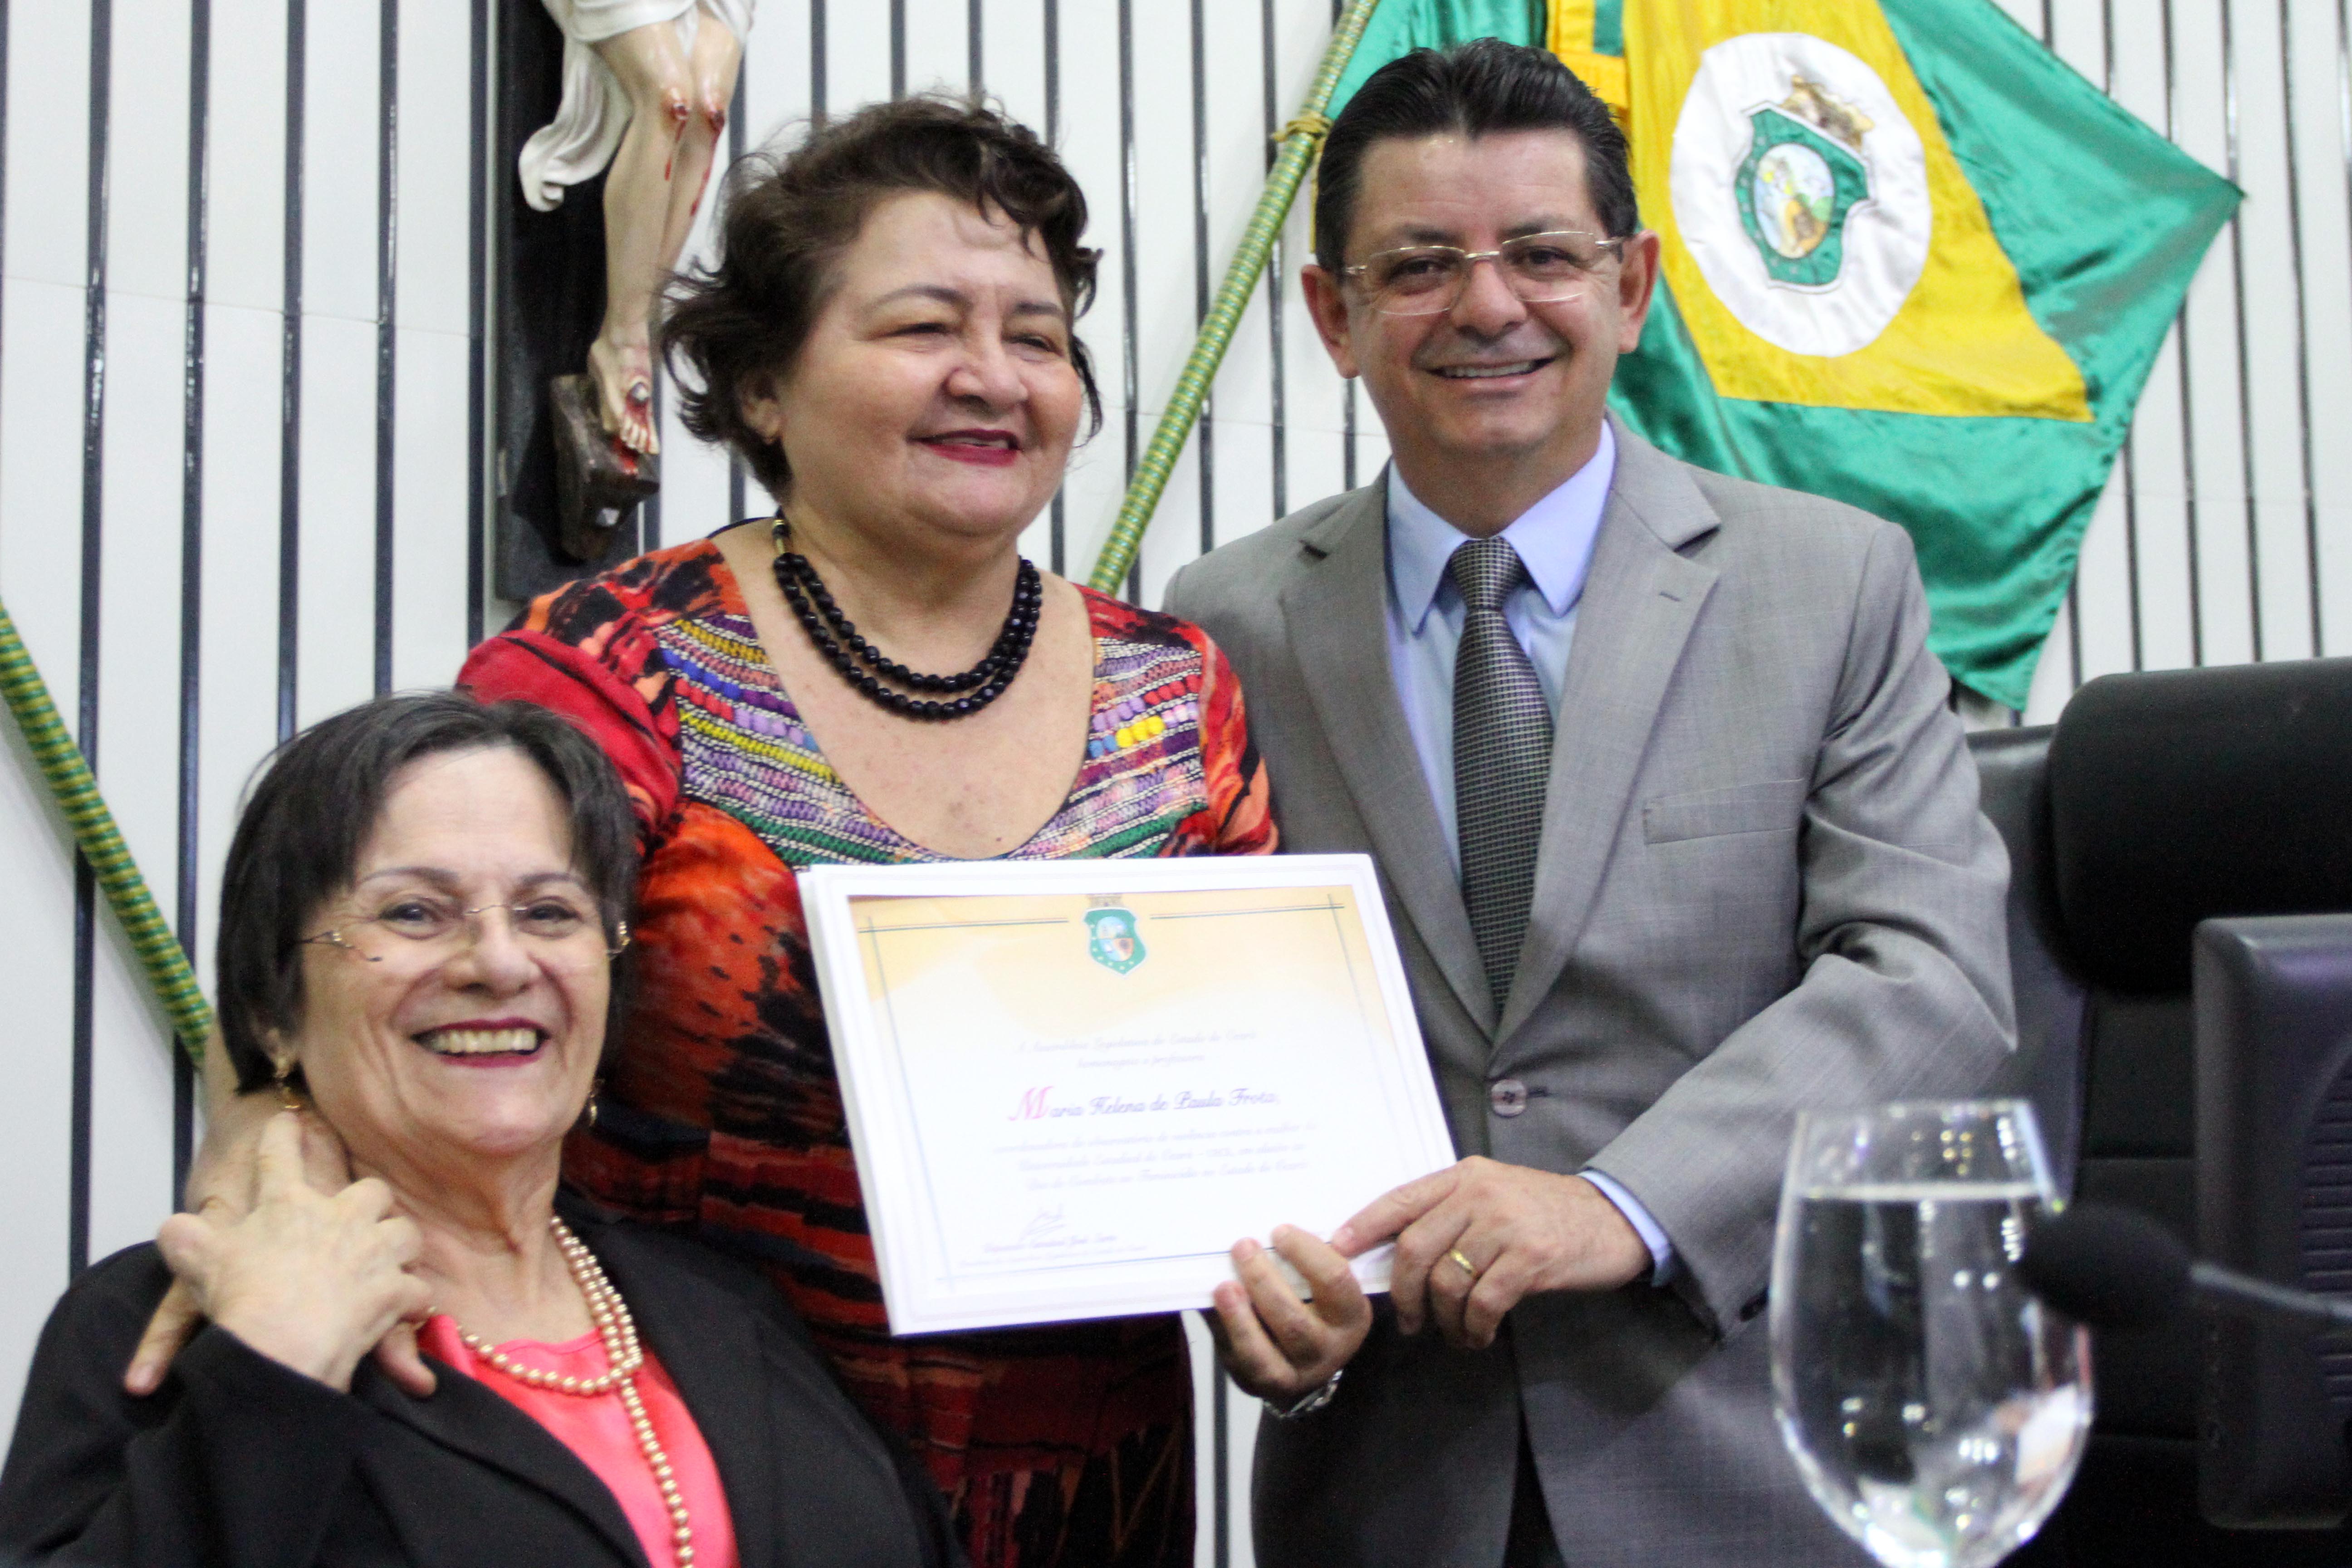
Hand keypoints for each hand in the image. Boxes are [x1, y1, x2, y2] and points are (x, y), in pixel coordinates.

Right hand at [150, 1113, 430, 1391]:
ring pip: (405, 1232)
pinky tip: (404, 1310)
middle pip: (372, 1190)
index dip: (281, 1134)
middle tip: (360, 1217)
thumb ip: (184, 1236)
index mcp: (287, 1204)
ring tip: (389, 1261)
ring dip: (398, 1247)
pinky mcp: (394, 1291)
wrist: (277, 1343)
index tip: (288, 1118)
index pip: (279, 1155)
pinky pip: (416, 1291)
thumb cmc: (239, 1295)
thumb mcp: (197, 1260)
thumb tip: (174, 1228)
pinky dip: (411, 1302)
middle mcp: (340, 1217)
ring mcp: (373, 1251)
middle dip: (369, 1202)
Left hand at [1207, 1225, 1371, 1404]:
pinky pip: (1237, 1360)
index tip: (1280, 1231)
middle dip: (1263, 1281)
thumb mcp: (1327, 1286)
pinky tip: (1213, 1305)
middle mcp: (1327, 1350)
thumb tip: (1268, 1230)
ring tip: (1223, 1286)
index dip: (1306, 1253)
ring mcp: (1293, 1374)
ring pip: (1262, 1352)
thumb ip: (1310, 1261)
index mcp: (1351, 1316)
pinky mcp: (1260, 1384)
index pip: (1335, 1282)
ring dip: (1238, 1316)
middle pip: (1294, 1320)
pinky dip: (1223, 1331)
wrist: (1309, 1360)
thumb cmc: (1316, 1305)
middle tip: (1243, 1247)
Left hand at [1332, 1158, 1650, 1349]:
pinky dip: (1475, 1327)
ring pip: (1446, 1282)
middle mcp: (1479, 1194)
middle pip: (1415, 1248)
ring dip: (1443, 1319)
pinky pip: (1483, 1302)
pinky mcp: (1531, 1257)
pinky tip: (1479, 1335)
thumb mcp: (1494, 1196)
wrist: (1613, 1218)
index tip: (1336, 1252)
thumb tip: (1397, 1255)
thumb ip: (1451, 1214)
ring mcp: (1505, 1224)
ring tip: (1456, 1334)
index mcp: (1463, 1177)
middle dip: (1404, 1293)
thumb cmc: (1546, 1213)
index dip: (1362, 1227)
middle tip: (1409, 1322)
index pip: (1399, 1200)